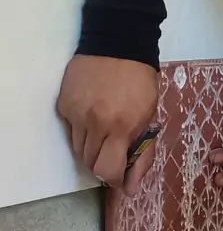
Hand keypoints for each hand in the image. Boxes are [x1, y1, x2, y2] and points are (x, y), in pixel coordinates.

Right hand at [57, 55, 158, 194]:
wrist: (118, 42)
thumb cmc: (140, 82)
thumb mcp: (150, 118)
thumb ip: (142, 154)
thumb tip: (131, 188)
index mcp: (122, 127)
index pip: (107, 171)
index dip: (113, 179)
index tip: (119, 176)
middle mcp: (96, 123)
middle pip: (90, 163)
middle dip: (103, 164)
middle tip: (114, 151)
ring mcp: (77, 113)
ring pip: (78, 149)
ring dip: (91, 148)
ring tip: (104, 131)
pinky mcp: (64, 104)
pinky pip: (70, 130)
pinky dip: (80, 130)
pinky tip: (93, 114)